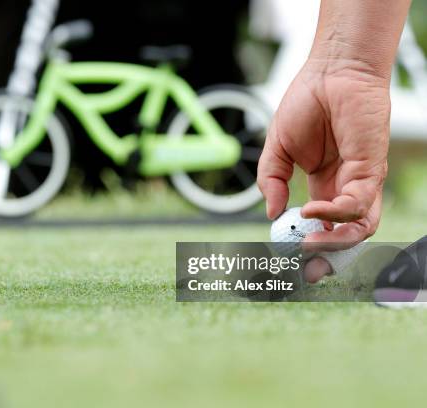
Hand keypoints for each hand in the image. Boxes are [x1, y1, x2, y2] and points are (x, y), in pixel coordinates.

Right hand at [258, 60, 389, 278]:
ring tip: (307, 243)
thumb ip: (269, 181)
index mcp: (323, 184)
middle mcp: (344, 186)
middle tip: (304, 265)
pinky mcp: (371, 168)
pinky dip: (333, 214)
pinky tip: (309, 210)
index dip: (309, 243)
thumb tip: (270, 213)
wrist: (328, 72)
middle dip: (326, 255)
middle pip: (346, 234)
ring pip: (360, 227)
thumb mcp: (275, 150)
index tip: (288, 257)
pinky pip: (356, 204)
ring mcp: (360, 179)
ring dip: (334, 241)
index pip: (322, 224)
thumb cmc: (305, 103)